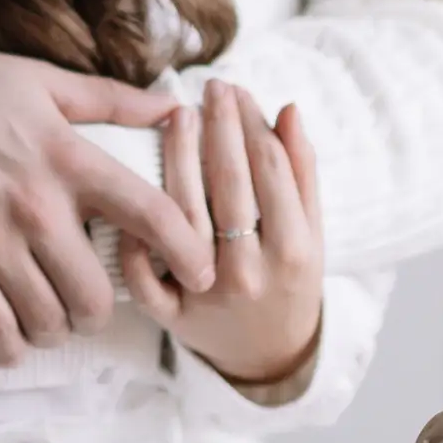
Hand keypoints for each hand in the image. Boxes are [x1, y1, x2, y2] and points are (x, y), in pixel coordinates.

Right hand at [0, 41, 204, 359]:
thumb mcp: (37, 80)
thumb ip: (109, 100)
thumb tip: (172, 107)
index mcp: (67, 157)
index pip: (151, 214)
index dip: (187, 252)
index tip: (199, 274)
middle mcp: (36, 206)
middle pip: (97, 296)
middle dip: (101, 311)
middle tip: (90, 304)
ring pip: (49, 322)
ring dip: (54, 330)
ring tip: (46, 317)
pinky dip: (9, 344)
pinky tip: (8, 333)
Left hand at [132, 81, 323, 389]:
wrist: (267, 354)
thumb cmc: (288, 279)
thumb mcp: (311, 232)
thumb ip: (302, 173)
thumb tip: (289, 109)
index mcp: (293, 251)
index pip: (271, 171)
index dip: (252, 124)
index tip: (238, 90)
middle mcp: (250, 272)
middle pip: (229, 185)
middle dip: (219, 128)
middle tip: (209, 87)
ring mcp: (208, 296)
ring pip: (184, 217)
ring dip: (178, 159)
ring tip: (176, 116)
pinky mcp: (172, 316)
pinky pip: (143, 275)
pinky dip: (134, 237)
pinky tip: (130, 192)